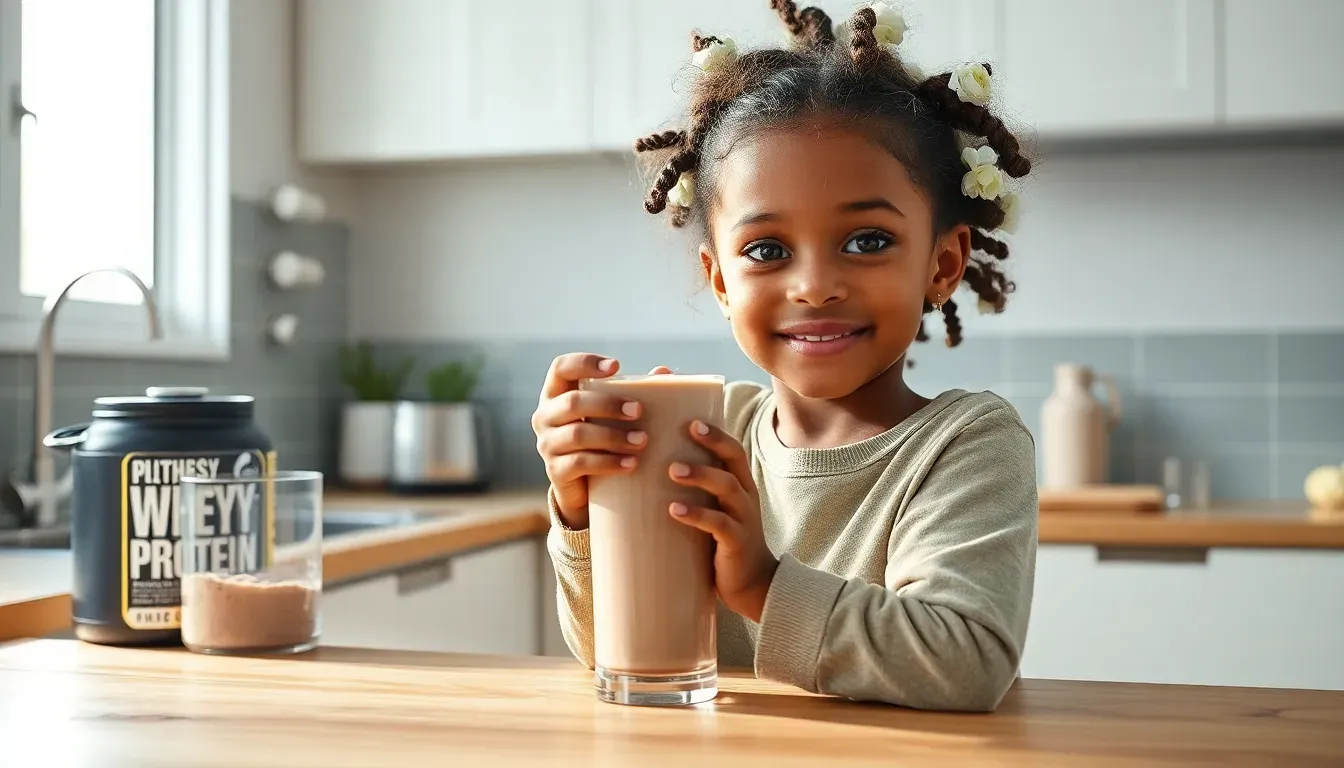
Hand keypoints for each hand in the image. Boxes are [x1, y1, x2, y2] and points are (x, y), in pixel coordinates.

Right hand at [531, 356, 670, 529]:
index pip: (561, 367)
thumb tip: (664, 372)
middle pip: (572, 402)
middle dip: (608, 404)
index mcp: (556, 394)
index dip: (585, 363)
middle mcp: (545, 416)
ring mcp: (547, 444)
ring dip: (613, 436)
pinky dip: (609, 462)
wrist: (585, 487)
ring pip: (578, 434)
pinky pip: (580, 463)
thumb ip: (634, 392)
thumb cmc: (602, 439)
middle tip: (638, 411)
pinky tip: (632, 463)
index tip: (616, 366)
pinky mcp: (555, 471)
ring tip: (642, 441)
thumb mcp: (612, 415)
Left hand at [668, 422, 777, 622]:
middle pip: (733, 459)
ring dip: (699, 475)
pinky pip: (718, 524)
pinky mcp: (736, 542)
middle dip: (713, 442)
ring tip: (671, 470)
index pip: (733, 449)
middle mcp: (745, 497)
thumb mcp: (715, 512)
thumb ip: (697, 494)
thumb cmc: (724, 544)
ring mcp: (743, 518)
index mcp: (740, 486)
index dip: (716, 432)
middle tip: (688, 429)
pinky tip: (673, 510)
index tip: (692, 419)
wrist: (753, 585)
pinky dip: (695, 515)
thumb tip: (652, 474)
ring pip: (725, 487)